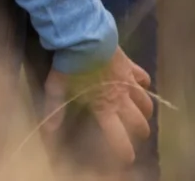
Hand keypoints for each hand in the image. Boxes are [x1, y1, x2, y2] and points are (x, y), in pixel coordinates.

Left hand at [43, 47, 152, 164]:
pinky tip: (140, 85)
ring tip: (141, 115)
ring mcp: (129, 82)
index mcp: (104, 107)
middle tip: (134, 134)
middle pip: (139, 123)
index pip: (119, 136)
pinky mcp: (131, 66)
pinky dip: (144, 85)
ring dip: (145, 112)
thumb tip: (47, 129)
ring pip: (146, 103)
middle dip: (139, 132)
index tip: (126, 159)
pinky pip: (144, 78)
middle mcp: (121, 98)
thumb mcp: (56, 86)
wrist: (84, 36)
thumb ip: (54, 108)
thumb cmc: (69, 63)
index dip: (124, 150)